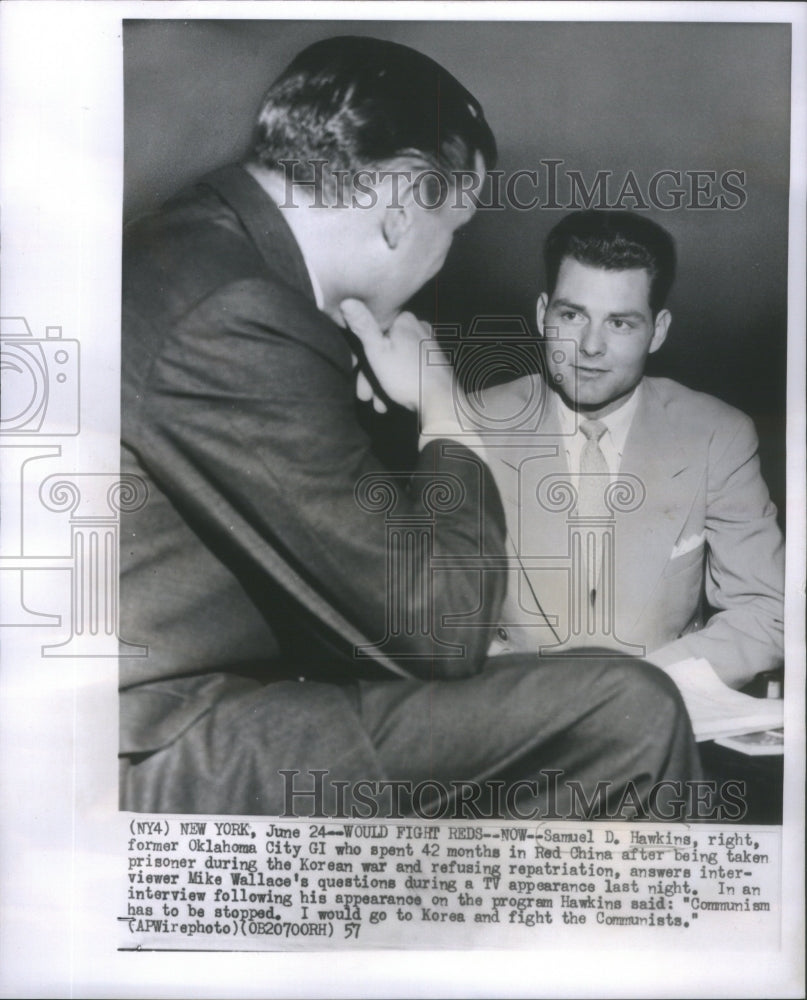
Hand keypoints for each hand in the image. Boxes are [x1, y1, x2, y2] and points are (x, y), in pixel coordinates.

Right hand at [341, 299, 452, 415]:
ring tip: (380, 406)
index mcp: (404, 319)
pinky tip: (393, 401)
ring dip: (383, 384)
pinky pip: (410, 368)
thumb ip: (363, 326)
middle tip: (365, 397)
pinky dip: (399, 383)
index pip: (372, 334)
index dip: (359, 359)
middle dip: (372, 376)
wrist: (443, 402)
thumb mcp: (377, 352)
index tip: (355, 377)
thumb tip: (347, 300)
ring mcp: (429, 344)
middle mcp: (419, 326)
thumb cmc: (407, 377)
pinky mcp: (436, 360)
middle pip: (385, 349)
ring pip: (396, 361)